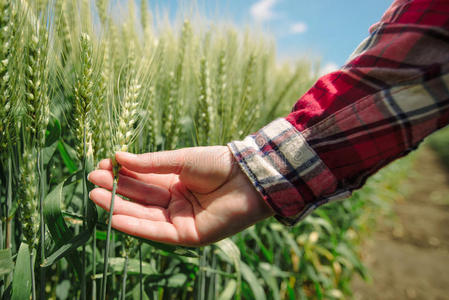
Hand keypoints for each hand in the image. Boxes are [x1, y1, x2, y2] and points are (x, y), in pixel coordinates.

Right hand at [88, 146, 273, 245]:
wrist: (248, 177)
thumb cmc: (218, 163)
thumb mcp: (180, 159)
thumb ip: (150, 163)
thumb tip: (118, 157)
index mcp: (176, 182)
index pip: (144, 180)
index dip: (123, 175)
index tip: (102, 166)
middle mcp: (177, 202)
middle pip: (141, 198)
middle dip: (117, 191)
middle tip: (92, 180)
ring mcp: (182, 219)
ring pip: (146, 215)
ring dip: (120, 207)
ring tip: (96, 196)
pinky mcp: (189, 235)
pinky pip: (158, 232)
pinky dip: (137, 226)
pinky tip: (115, 217)